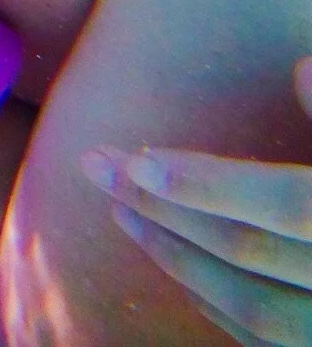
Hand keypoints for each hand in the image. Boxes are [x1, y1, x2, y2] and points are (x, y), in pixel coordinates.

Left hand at [83, 57, 311, 344]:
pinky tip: (181, 272)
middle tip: (97, 169)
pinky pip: (273, 343)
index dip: (208, 184)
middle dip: (166, 211)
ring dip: (180, 262)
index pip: (285, 204)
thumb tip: (302, 69)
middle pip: (251, 254)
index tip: (137, 158)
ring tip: (122, 214)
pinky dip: (220, 308)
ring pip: (255, 309)